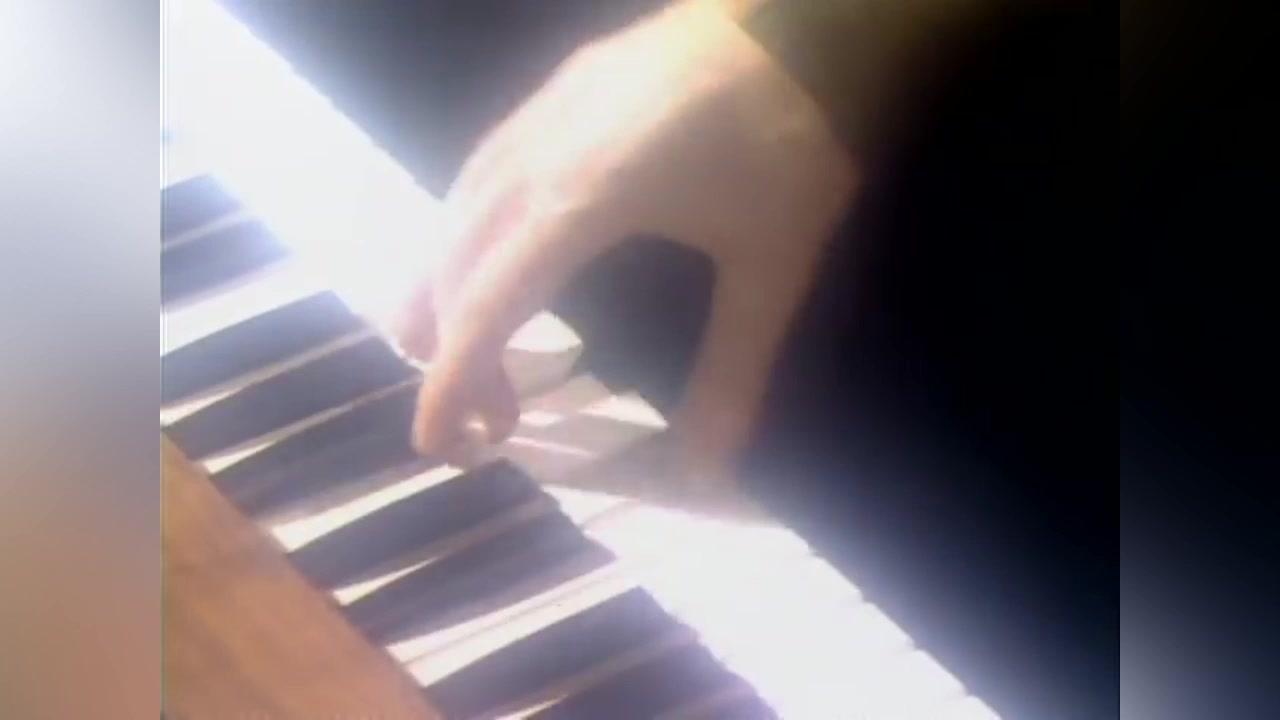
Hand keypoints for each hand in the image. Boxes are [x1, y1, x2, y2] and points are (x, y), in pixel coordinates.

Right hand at [395, 0, 854, 481]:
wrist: (811, 18)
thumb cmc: (794, 137)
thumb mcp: (773, 264)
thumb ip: (736, 368)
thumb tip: (713, 470)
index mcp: (580, 202)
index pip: (486, 309)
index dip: (453, 386)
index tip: (439, 446)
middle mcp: (536, 156)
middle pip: (454, 264)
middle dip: (452, 351)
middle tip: (486, 419)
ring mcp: (541, 113)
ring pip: (455, 212)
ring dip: (445, 288)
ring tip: (457, 351)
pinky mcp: (557, 91)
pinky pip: (480, 171)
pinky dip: (466, 233)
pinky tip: (489, 254)